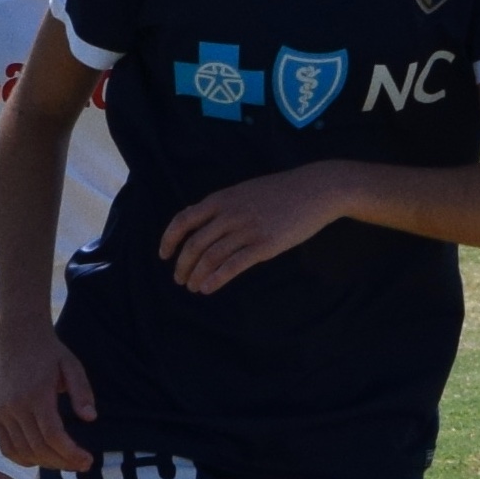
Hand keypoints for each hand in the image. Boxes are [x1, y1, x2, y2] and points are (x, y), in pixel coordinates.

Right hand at [0, 325, 96, 471]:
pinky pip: (6, 447)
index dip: (70, 453)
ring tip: (64, 462)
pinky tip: (39, 459)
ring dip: (45, 463)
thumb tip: (90, 418)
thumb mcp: (72, 366)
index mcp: (36, 395)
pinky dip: (22, 459)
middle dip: (62, 462)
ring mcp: (1, 412)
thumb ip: (82, 392)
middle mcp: (15, 406)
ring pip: (22, 451)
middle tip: (81, 465)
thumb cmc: (49, 353)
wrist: (17, 339)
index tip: (87, 460)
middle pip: (38, 448)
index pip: (53, 435)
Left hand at [156, 164, 343, 293]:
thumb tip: (199, 221)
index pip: (184, 220)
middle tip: (180, 279)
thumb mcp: (244, 191)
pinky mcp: (264, 245)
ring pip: (210, 258)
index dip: (169, 240)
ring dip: (197, 276)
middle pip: (194, 244)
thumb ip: (222, 206)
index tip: (164, 255)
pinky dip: (216, 279)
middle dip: (182, 265)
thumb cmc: (280, 192)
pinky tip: (208, 289)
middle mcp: (229, 214)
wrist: (315, 189)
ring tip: (194, 287)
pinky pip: (233, 265)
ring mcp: (246, 229)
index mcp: (221, 199)